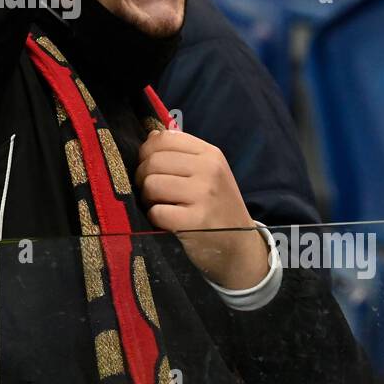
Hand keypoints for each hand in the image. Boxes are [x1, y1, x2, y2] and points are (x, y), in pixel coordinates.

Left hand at [135, 129, 268, 289]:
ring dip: (148, 198)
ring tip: (161, 205)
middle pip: (153, 161)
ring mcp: (204, 195)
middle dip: (144, 178)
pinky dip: (155, 218)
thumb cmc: (217, 207)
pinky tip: (168, 221)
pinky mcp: (195, 221)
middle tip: (153, 192)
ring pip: (151, 184)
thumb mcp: (208, 173)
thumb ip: (181, 154)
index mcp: (210, 154)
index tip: (152, 168)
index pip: (164, 138)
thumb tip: (151, 136)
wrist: (239, 247)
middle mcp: (209, 170)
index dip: (147, 152)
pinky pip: (156, 212)